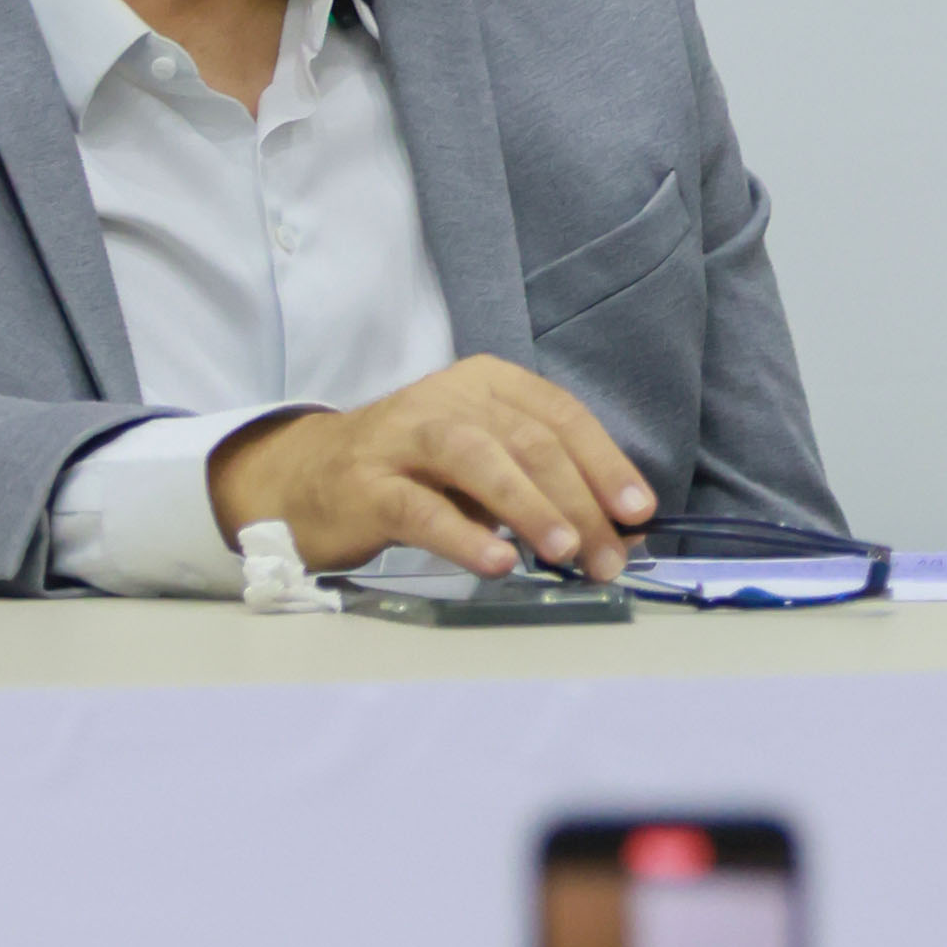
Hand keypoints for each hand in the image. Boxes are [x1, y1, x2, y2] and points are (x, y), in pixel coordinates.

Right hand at [209, 361, 656, 578]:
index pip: (559, 416)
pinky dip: (464, 535)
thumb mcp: (485, 468)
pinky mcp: (365, 485)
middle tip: (609, 557)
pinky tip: (497, 562)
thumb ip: (544, 488)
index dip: (605, 463)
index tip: (639, 513)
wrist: (306, 479)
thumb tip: (617, 532)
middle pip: (527, 440)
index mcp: (486, 384)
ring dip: (528, 505)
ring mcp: (401, 438)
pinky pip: (420, 508)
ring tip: (565, 551)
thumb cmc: (413, 474)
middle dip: (578, 501)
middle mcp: (446, 399)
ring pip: (476, 459)